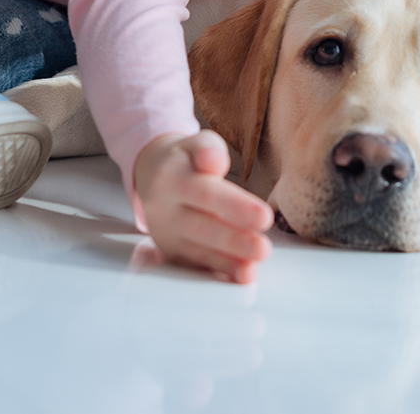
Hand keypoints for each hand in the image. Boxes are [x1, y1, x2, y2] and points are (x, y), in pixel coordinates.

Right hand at [134, 130, 273, 282]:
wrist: (154, 175)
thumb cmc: (187, 161)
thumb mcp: (197, 144)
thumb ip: (208, 150)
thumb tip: (212, 162)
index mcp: (172, 178)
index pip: (206, 193)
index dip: (236, 207)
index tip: (265, 217)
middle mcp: (165, 209)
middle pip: (202, 227)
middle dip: (234, 241)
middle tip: (263, 249)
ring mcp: (166, 234)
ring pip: (198, 251)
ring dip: (227, 262)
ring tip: (252, 270)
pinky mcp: (172, 252)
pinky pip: (196, 264)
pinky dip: (219, 272)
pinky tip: (239, 276)